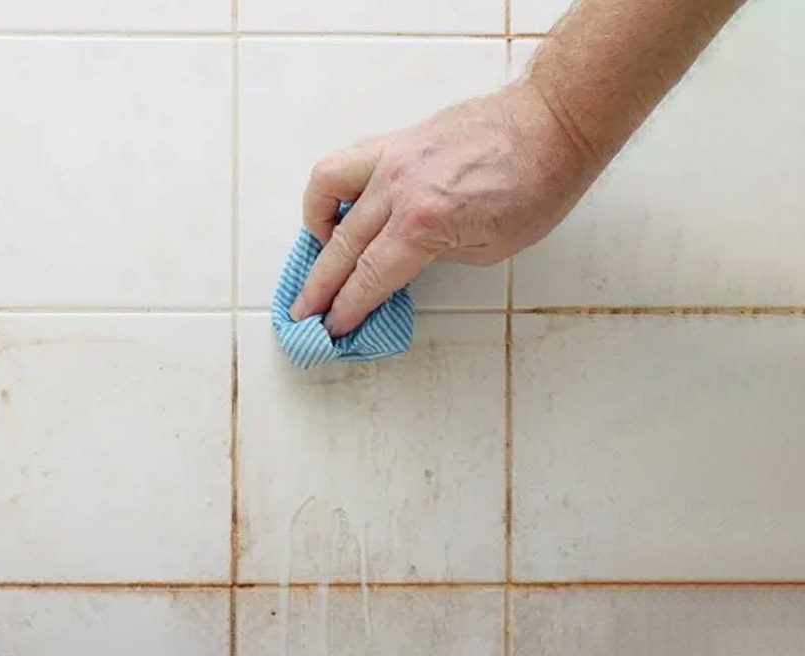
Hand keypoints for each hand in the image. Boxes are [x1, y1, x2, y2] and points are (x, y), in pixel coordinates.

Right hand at [289, 81, 600, 336]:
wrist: (551, 126)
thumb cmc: (537, 187)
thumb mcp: (491, 247)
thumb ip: (436, 256)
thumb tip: (402, 262)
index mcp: (424, 224)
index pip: (370, 277)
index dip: (347, 308)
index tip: (331, 327)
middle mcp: (398, 189)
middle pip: (342, 248)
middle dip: (319, 287)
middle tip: (305, 312)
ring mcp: (392, 158)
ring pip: (326, 192)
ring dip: (315, 228)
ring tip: (322, 250)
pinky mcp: (396, 140)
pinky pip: (345, 164)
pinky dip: (331, 188)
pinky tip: (341, 207)